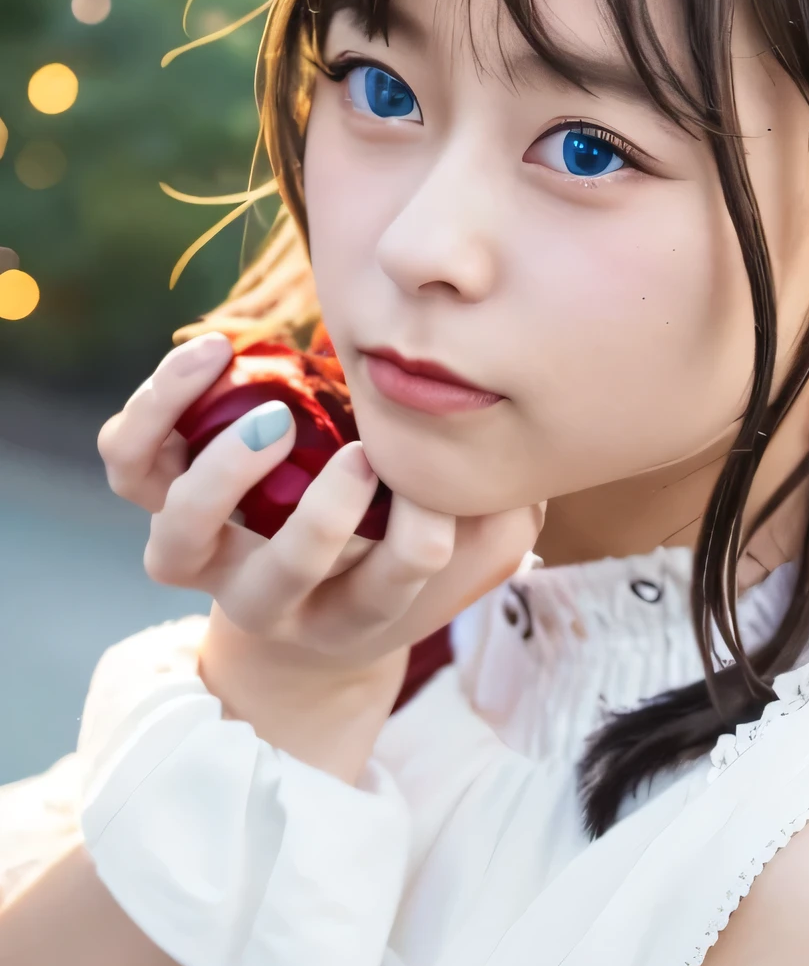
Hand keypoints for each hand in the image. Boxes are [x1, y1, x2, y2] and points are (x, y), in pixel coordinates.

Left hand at [98, 334, 545, 773]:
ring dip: (223, 474)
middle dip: (321, 522)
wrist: (297, 599)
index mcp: (348, 614)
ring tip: (275, 415)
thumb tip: (520, 462)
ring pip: (180, 536)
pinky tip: (218, 351)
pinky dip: (160, 404)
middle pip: (276, 582)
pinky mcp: (157, 498)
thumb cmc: (393, 554)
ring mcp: (203, 552)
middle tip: (362, 457)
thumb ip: (497, 513)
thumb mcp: (462, 548)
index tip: (441, 487)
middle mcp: (267, 596)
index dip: (416, 543)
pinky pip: (131, 460)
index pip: (384, 592)